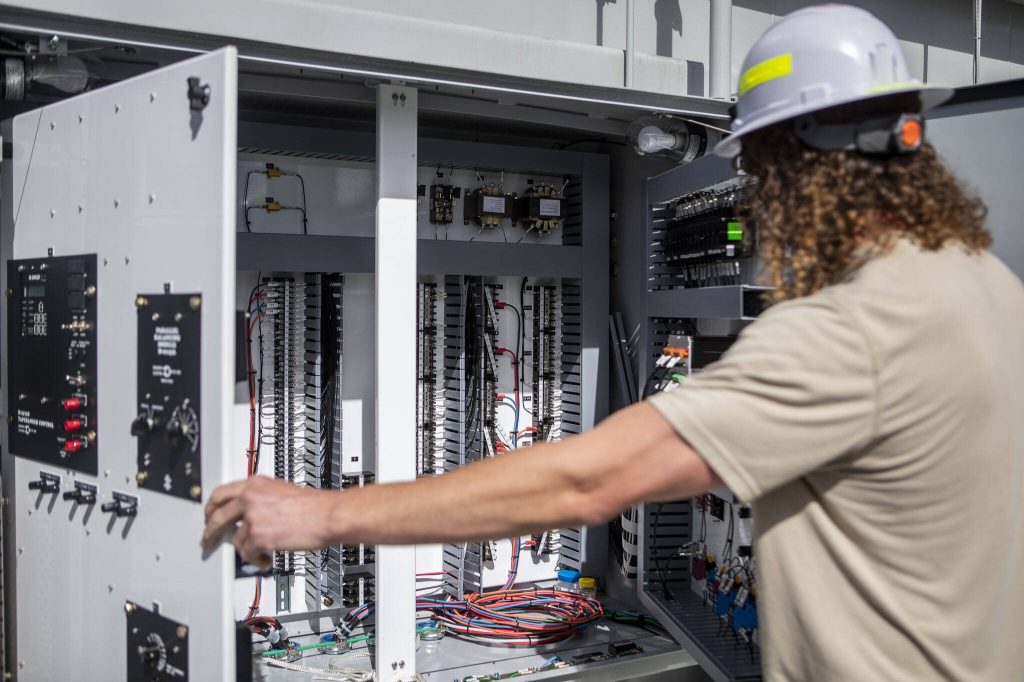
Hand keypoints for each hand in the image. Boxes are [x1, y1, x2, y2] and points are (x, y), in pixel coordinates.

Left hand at [201, 476, 336, 566]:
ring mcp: (252, 517)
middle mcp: (250, 498)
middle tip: (209, 540)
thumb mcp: (282, 490)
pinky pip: (246, 554)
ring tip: (257, 553)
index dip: (211, 507)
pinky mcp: (257, 536)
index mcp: (255, 484)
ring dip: (244, 550)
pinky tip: (264, 559)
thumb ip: (261, 498)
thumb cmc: (314, 506)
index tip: (209, 516)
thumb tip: (248, 513)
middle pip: (217, 516)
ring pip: (234, 539)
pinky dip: (255, 560)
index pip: (221, 493)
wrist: (328, 515)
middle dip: (210, 532)